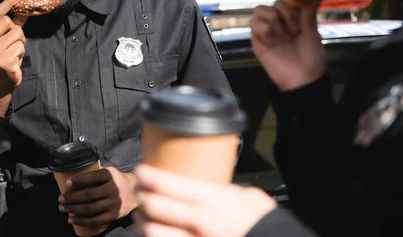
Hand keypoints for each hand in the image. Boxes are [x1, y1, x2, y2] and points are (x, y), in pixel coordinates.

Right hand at [0, 0, 28, 110]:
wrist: (0, 82)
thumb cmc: (3, 57)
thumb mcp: (4, 40)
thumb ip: (13, 25)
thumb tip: (23, 10)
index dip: (7, 3)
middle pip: (8, 22)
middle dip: (16, 31)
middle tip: (13, 43)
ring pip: (17, 33)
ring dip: (20, 43)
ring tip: (13, 52)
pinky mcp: (4, 61)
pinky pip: (20, 46)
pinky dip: (21, 53)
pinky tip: (15, 60)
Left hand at [59, 167, 137, 226]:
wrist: (136, 193)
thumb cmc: (116, 181)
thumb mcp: (110, 172)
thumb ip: (96, 173)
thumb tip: (73, 174)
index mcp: (111, 175)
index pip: (92, 177)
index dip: (78, 180)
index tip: (67, 183)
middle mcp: (114, 189)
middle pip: (88, 194)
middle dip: (72, 197)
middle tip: (60, 198)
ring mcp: (114, 203)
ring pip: (90, 208)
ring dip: (73, 209)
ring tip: (63, 208)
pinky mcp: (114, 215)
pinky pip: (95, 220)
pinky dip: (81, 221)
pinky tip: (71, 219)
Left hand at [134, 164, 276, 236]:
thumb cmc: (263, 224)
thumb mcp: (248, 198)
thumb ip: (223, 191)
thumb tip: (208, 186)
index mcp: (210, 200)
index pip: (165, 183)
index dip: (146, 176)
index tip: (140, 172)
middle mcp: (197, 221)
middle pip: (152, 206)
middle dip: (141, 197)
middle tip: (139, 192)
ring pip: (151, 231)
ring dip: (143, 222)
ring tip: (142, 216)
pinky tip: (154, 234)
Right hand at [249, 0, 325, 90]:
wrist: (303, 78)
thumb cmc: (311, 57)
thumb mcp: (312, 33)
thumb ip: (308, 14)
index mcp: (292, 19)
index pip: (286, 0)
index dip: (292, 6)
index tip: (301, 19)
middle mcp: (278, 22)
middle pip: (272, 3)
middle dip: (283, 13)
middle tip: (293, 29)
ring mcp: (266, 31)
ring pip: (259, 10)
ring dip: (271, 18)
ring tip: (281, 34)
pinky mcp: (257, 40)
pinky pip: (253, 24)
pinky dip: (263, 27)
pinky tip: (272, 38)